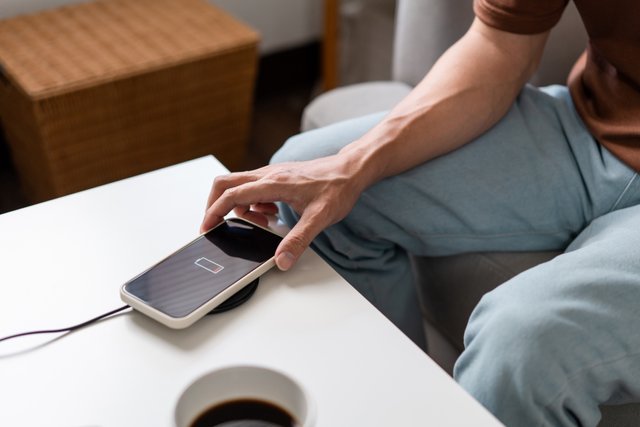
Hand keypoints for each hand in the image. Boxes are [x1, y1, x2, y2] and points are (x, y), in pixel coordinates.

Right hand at [201, 154, 365, 270]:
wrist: (351, 170)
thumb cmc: (338, 187)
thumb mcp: (320, 217)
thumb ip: (299, 240)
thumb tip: (282, 260)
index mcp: (273, 183)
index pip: (232, 195)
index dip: (214, 212)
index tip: (207, 227)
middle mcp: (269, 175)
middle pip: (226, 184)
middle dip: (215, 205)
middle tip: (216, 225)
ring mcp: (272, 174)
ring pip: (239, 185)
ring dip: (238, 206)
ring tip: (256, 224)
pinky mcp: (278, 176)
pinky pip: (253, 188)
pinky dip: (252, 203)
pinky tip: (269, 215)